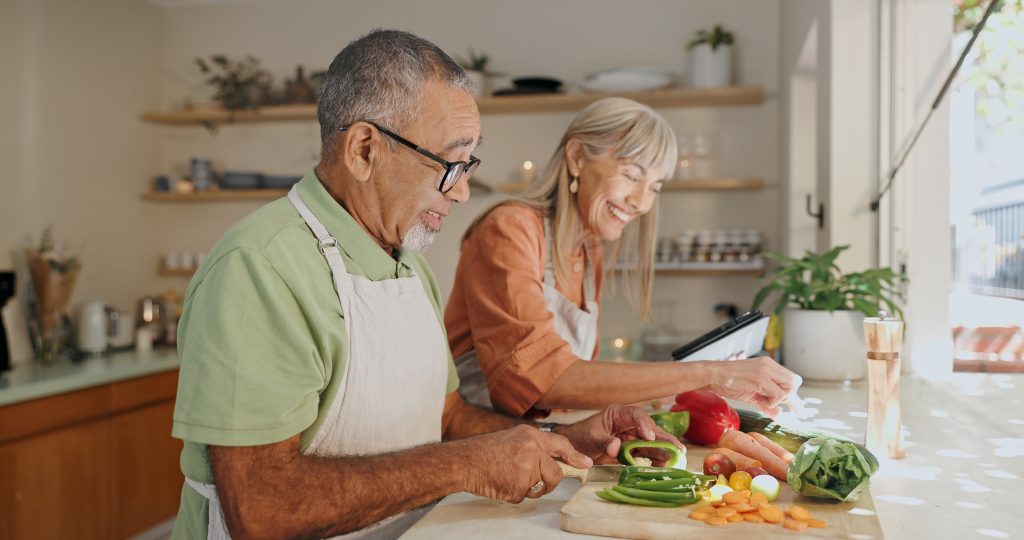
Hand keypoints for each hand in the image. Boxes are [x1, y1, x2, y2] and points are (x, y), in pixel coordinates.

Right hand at [459, 425, 591, 502]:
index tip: (586, 463)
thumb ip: (533, 448)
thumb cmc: (484, 451)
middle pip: (555, 474)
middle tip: (534, 483)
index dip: (574, 456)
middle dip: (548, 483)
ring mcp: (527, 468)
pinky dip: (512, 494)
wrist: (464, 461)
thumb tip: (551, 462)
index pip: (560, 444)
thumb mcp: (512, 439)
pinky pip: (523, 496)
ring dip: (526, 489)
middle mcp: (532, 449)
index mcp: (530, 436)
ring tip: (507, 477)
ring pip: (539, 487)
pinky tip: (500, 482)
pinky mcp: (519, 485)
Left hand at [556, 405, 684, 463]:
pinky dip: (654, 459)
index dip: (644, 425)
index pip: (636, 415)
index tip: (649, 436)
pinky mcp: (631, 449)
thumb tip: (616, 448)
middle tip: (678, 448)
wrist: (575, 447)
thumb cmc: (581, 436)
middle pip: (649, 429)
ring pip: (650, 442)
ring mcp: (631, 436)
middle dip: (663, 439)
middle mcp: (628, 424)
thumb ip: (604, 442)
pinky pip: (645, 453)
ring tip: (675, 459)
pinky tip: (663, 466)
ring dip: (662, 451)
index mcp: (618, 414)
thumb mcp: (591, 438)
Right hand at [701, 356, 801, 416]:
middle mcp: (769, 365)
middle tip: (774, 403)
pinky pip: (777, 395)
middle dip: (789, 396)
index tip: (796, 408)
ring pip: (789, 388)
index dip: (793, 394)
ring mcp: (766, 371)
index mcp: (768, 365)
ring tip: (762, 400)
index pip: (790, 378)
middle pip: (795, 382)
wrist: (713, 376)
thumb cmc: (729, 382)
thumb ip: (766, 403)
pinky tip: (759, 400)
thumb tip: (779, 415)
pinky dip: (770, 402)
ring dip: (777, 400)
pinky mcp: (761, 379)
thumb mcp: (751, 393)